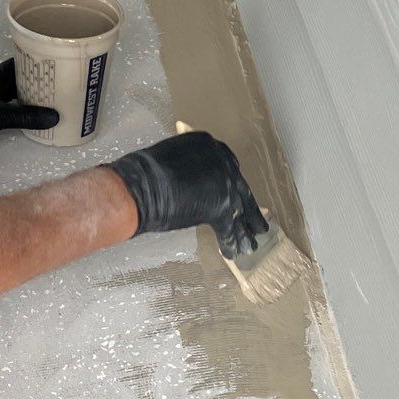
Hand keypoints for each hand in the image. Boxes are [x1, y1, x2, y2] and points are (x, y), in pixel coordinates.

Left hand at [0, 58, 59, 163]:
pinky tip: (31, 115)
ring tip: (51, 97)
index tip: (56, 60)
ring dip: (28, 94)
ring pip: (11, 93)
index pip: (15, 63)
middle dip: (36, 78)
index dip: (34, 59)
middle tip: (60, 81)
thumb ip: (23, 116)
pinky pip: (7, 107)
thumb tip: (54, 115)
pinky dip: (20, 108)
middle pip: (15, 78)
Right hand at [106, 130, 266, 257]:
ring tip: (251, 245)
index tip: (240, 196)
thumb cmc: (144, 173)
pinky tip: (232, 253)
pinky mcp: (220, 208)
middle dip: (248, 211)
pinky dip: (229, 243)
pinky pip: (228, 229)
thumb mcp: (172, 158)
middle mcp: (223, 162)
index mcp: (210, 145)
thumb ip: (188, 168)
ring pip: (238, 212)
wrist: (140, 186)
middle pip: (240, 190)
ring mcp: (224, 185)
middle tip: (259, 226)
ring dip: (244, 231)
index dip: (234, 186)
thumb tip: (190, 184)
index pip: (229, 167)